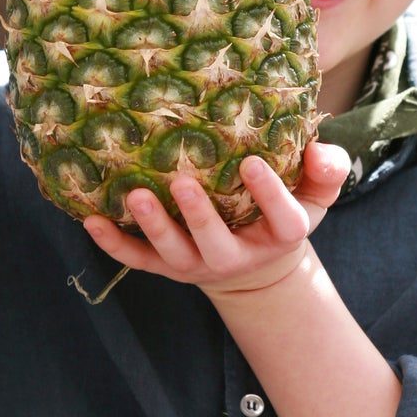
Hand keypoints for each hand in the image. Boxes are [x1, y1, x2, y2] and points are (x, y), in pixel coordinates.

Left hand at [83, 143, 352, 297]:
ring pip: (173, 253)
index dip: (269, 195)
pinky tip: (90, 220)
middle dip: (199, 217)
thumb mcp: (314, 194)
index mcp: (279, 236)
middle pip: (217, 245)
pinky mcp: (165, 267)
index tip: (252, 162)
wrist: (254, 263)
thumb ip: (326, 170)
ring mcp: (197, 265)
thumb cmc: (282, 212)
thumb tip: (319, 148)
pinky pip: (137, 259)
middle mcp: (236, 257)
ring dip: (153, 227)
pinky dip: (113, 243)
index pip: (282, 222)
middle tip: (183, 183)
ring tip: (135, 194)